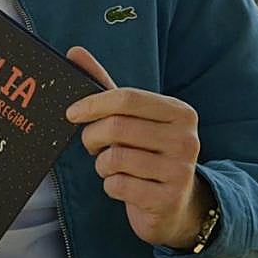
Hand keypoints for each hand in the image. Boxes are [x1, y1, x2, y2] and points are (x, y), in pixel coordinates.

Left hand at [65, 46, 209, 248]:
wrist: (175, 206)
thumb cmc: (147, 153)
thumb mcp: (132, 120)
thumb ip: (105, 86)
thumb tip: (74, 52)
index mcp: (180, 112)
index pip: (128, 98)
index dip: (93, 104)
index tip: (72, 112)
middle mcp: (186, 139)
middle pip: (118, 127)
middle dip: (92, 137)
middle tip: (91, 144)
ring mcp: (180, 170)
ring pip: (115, 158)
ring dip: (102, 164)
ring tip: (111, 166)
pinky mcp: (168, 199)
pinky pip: (118, 186)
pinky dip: (110, 186)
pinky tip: (123, 186)